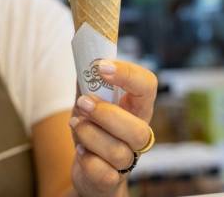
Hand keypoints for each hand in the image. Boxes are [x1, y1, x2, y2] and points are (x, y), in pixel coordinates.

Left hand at [69, 60, 156, 196]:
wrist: (89, 167)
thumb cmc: (93, 125)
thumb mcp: (89, 96)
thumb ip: (87, 76)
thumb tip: (80, 43)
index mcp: (137, 107)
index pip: (147, 86)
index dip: (127, 75)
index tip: (101, 67)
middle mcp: (138, 134)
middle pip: (137, 129)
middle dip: (106, 114)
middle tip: (83, 103)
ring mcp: (128, 159)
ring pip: (119, 152)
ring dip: (90, 135)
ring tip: (76, 123)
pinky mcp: (112, 180)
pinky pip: (105, 174)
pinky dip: (88, 161)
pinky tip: (80, 151)